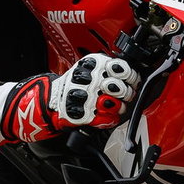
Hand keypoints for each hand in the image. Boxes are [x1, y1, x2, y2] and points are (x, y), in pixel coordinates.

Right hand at [1, 54, 141, 141]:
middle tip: (121, 95)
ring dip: (118, 107)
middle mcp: (91, 78)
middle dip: (126, 94)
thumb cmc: (75, 85)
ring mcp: (87, 96)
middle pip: (121, 88)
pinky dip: (108, 120)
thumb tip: (134, 76)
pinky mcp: (83, 114)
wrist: (49, 100)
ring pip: (115, 104)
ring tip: (112, 106)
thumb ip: (112, 70)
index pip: (123, 68)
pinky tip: (103, 116)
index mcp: (95, 63)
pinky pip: (105, 119)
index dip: (131, 77)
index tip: (131, 81)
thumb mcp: (92, 68)